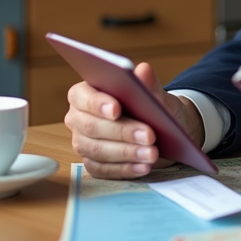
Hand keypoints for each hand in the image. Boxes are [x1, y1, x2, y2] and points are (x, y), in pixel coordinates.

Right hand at [64, 62, 204, 178]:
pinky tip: (144, 167)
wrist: (162, 129)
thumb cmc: (152, 107)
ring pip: (97, 150)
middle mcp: (78, 118)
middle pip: (91, 127)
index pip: (82, 96)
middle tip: (148, 135)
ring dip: (126, 153)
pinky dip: (126, 169)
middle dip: (121, 132)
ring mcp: (83, 143)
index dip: (97, 103)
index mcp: (86, 93)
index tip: (117, 109)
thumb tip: (143, 70)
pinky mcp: (93, 164)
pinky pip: (104, 170)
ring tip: (152, 154)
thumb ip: (149, 84)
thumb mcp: (156, 94)